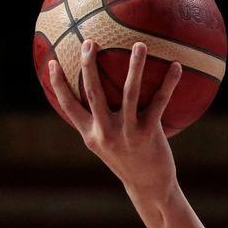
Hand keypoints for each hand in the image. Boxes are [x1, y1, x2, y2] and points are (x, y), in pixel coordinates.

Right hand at [48, 41, 183, 200]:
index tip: (50, 62)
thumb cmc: (127, 160)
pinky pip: (160, 102)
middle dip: (88, 65)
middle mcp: (105, 131)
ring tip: (139, 45)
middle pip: (93, 92)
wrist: (149, 185)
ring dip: (135, 66)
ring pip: (129, 92)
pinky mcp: (150, 133)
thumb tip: (94, 96)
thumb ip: (97, 123)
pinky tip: (176, 66)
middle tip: (90, 42)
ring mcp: (128, 131)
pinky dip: (168, 83)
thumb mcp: (105, 144)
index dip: (57, 84)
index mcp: (90, 133)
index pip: (68, 105)